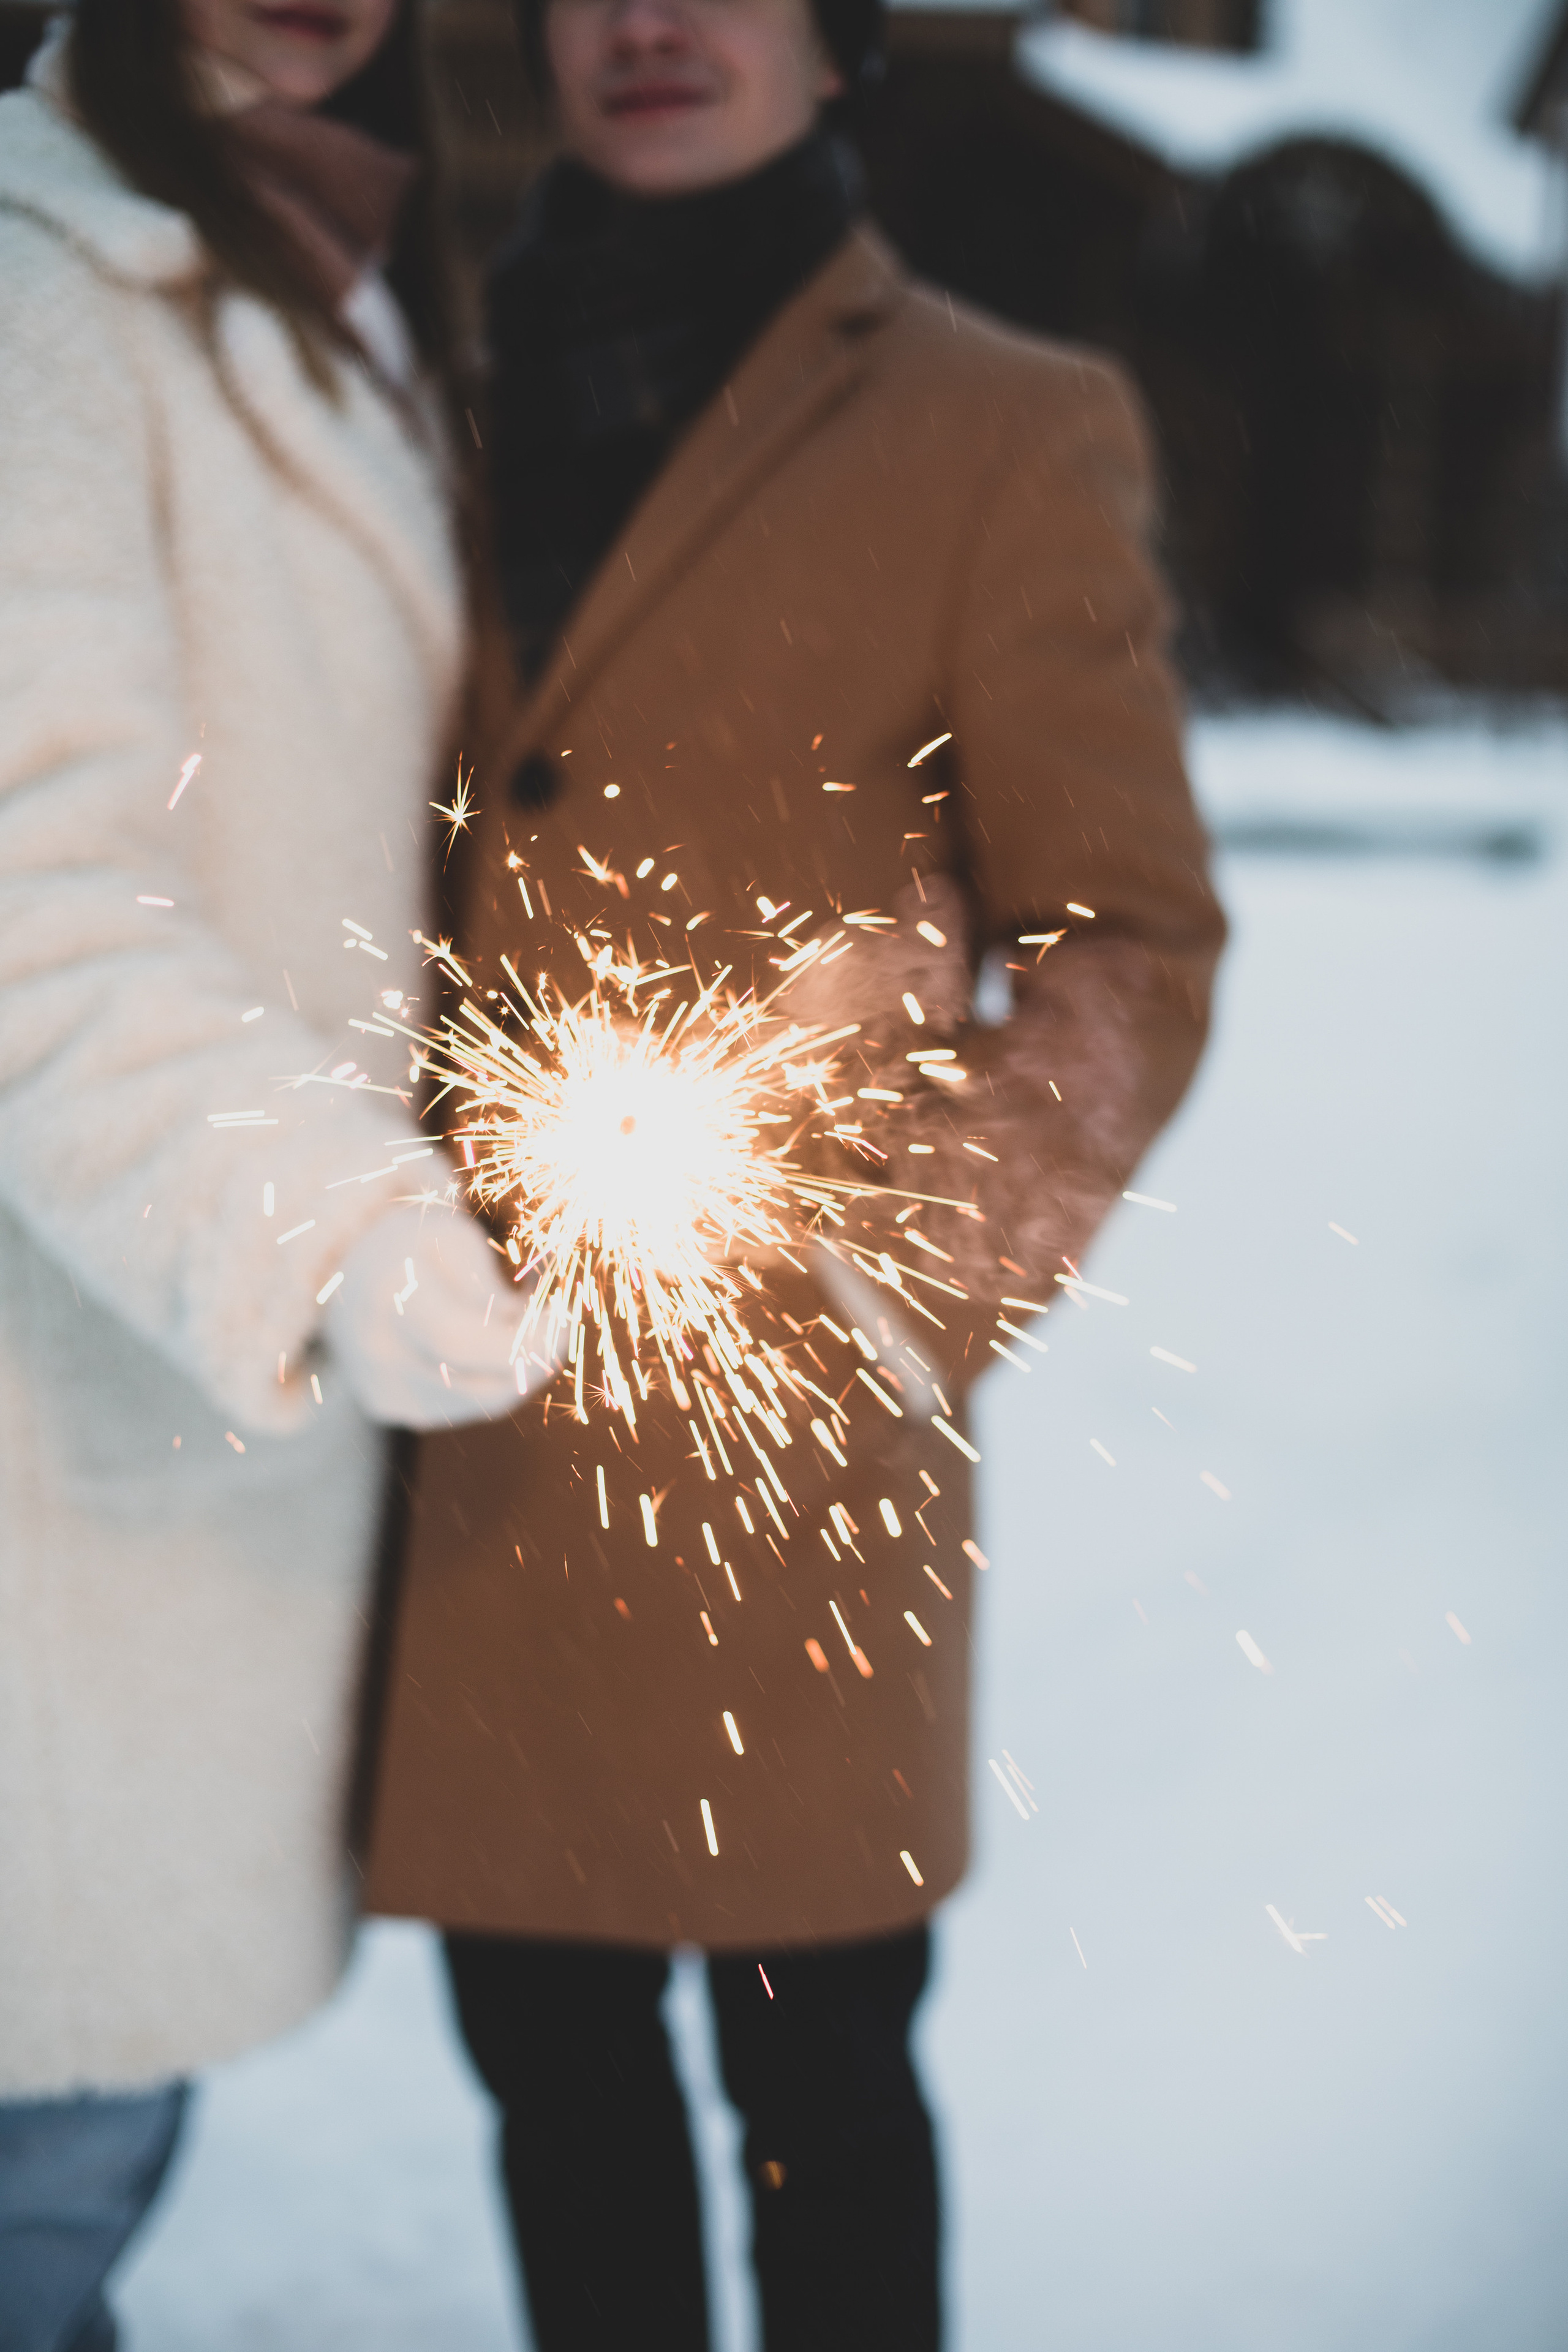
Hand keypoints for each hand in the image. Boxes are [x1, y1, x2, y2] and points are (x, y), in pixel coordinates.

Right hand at [331, 1202, 546, 1430]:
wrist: (345, 1271)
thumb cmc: (414, 1244)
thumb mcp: (454, 1240)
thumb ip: (493, 1289)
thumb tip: (544, 1334)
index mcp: (385, 1298)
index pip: (461, 1342)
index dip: (525, 1339)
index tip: (566, 1314)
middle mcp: (376, 1355)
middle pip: (481, 1385)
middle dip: (538, 1357)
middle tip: (562, 1320)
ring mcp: (381, 1389)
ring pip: (482, 1402)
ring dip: (522, 1367)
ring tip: (525, 1320)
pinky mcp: (391, 1406)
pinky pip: (465, 1404)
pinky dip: (495, 1376)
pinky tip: (493, 1339)